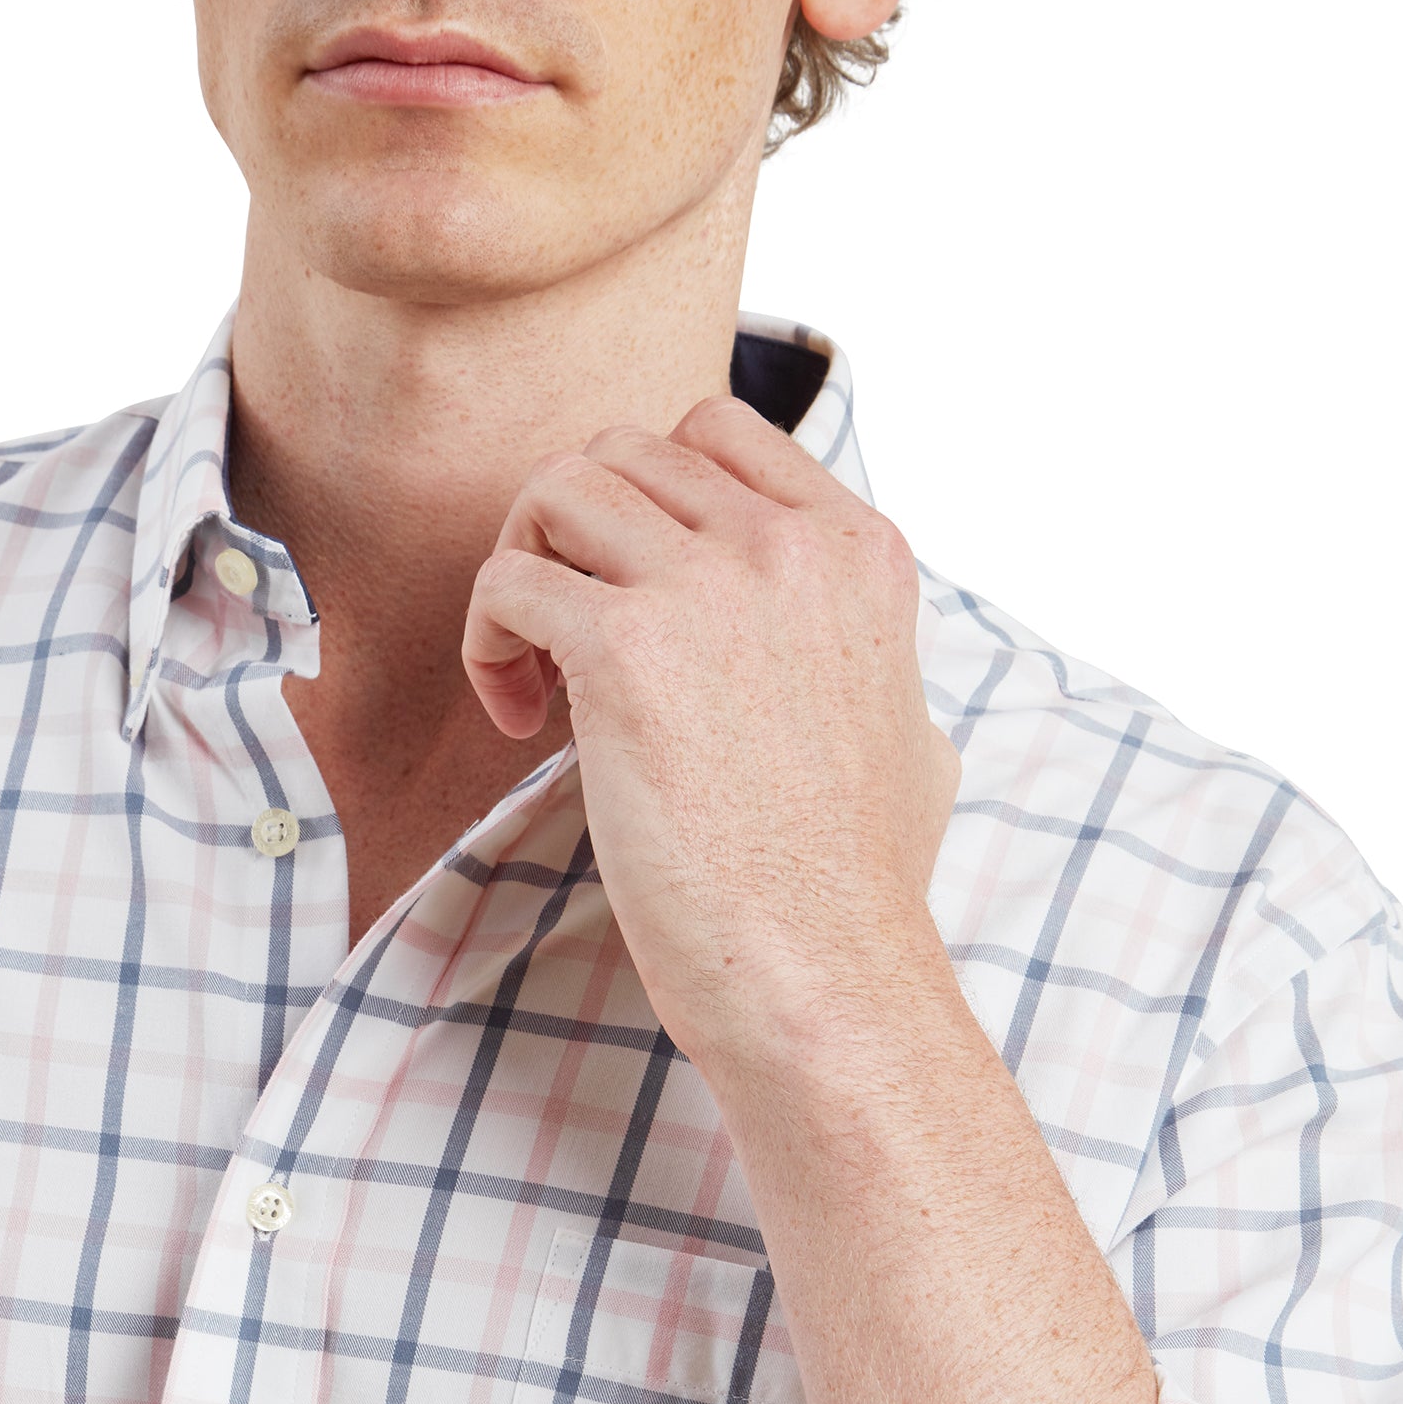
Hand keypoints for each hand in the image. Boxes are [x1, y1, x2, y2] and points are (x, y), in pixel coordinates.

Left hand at [462, 396, 959, 1082]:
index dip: (645, 501)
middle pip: (621, 453)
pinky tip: (520, 723)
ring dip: (522, 570)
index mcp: (858, 552)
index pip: (714, 430)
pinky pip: (509, 581)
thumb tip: (871, 670)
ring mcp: (709, 589)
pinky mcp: (626, 653)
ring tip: (537, 678)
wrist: (824, 973)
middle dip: (571, 537)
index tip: (634, 594)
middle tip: (567, 645)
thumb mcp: (913, 741)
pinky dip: (489, 642)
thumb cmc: (857, 891)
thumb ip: (875, 667)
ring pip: (556, 490)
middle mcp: (788, 548)